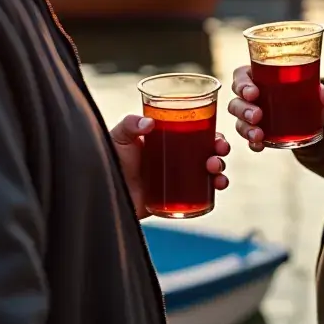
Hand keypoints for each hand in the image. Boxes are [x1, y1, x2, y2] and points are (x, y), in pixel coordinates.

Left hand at [110, 115, 230, 219]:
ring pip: (207, 175)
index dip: (212, 134)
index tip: (218, 136)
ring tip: (216, 175)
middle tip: (218, 155)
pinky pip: (198, 197)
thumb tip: (149, 123)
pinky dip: (212, 194)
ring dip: (219, 173)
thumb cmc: (109, 158)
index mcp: (168, 140)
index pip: (197, 133)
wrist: (103, 191)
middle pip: (207, 153)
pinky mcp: (173, 199)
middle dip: (219, 153)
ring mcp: (176, 179)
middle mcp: (176, 159)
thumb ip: (130, 124)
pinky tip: (215, 191)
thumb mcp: (119, 136)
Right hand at [227, 64, 323, 151]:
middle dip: (244, 109)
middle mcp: (249, 95)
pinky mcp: (255, 131)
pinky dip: (252, 142)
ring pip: (238, 120)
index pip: (241, 76)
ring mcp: (250, 115)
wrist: (310, 114)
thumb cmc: (304, 92)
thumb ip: (320, 91)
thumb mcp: (313, 90)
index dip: (242, 84)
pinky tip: (259, 146)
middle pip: (236, 100)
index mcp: (258, 76)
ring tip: (259, 134)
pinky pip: (248, 138)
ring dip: (246, 127)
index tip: (254, 92)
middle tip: (258, 115)